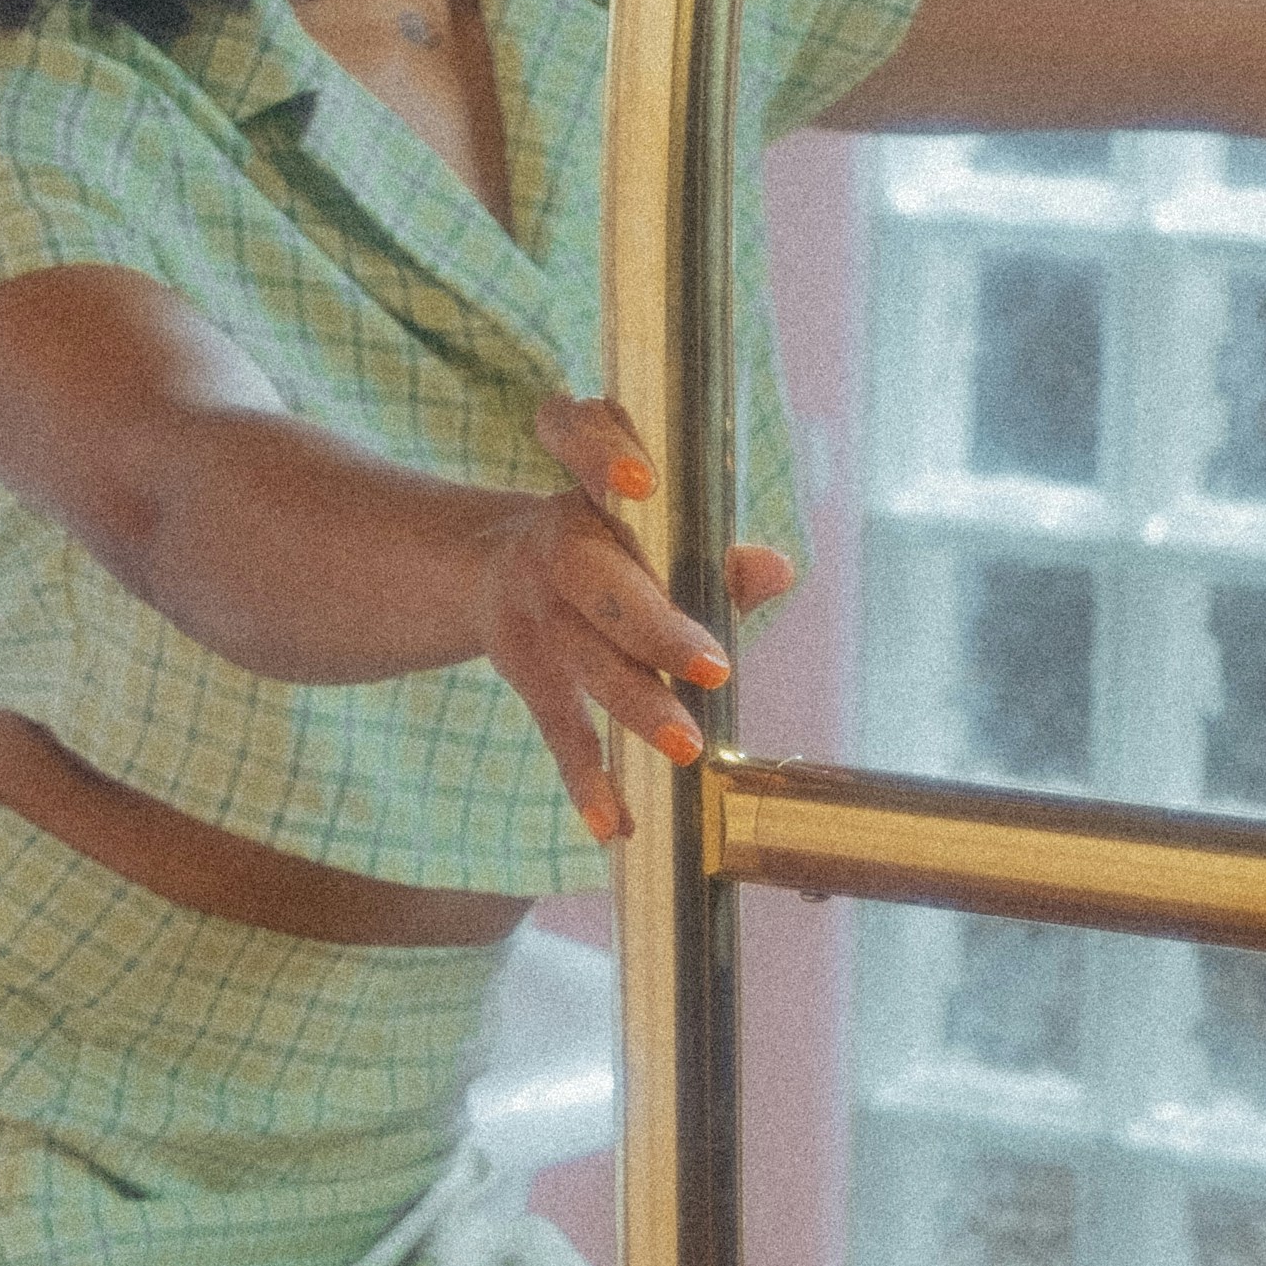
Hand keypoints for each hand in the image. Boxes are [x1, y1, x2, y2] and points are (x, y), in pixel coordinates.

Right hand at [482, 393, 800, 846]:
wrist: (488, 565)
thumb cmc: (607, 538)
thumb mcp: (648, 526)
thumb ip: (711, 546)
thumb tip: (777, 572)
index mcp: (589, 485)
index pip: (576, 440)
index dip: (600, 455)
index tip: (640, 480)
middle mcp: (554, 541)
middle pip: (598, 582)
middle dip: (653, 625)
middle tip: (713, 668)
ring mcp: (532, 609)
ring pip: (584, 659)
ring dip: (635, 704)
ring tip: (685, 748)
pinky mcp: (523, 669)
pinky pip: (558, 727)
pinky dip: (587, 779)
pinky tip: (613, 825)